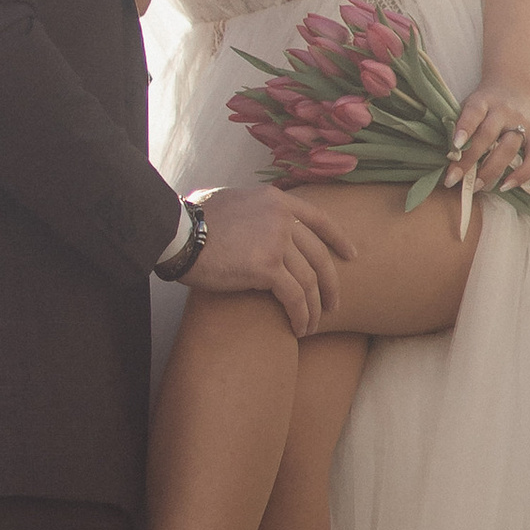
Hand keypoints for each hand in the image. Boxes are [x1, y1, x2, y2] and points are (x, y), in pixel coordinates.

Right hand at [184, 183, 353, 335]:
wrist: (178, 234)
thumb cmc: (193, 220)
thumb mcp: (230, 201)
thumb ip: (253, 211)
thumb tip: (254, 222)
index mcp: (276, 200)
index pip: (318, 219)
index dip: (338, 239)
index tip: (351, 255)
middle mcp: (282, 218)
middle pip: (319, 255)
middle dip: (331, 284)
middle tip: (334, 305)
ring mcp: (277, 241)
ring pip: (309, 281)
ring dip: (315, 308)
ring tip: (312, 326)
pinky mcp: (266, 267)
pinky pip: (295, 297)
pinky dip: (301, 316)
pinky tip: (299, 329)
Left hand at [448, 78, 529, 195]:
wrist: (515, 84)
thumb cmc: (485, 102)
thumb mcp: (470, 104)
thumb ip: (461, 124)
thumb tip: (449, 156)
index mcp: (483, 101)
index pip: (474, 112)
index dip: (464, 128)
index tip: (454, 147)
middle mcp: (504, 111)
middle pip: (488, 135)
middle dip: (470, 160)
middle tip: (454, 179)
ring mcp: (522, 123)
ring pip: (509, 148)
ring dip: (491, 170)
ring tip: (477, 186)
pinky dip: (522, 174)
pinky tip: (506, 186)